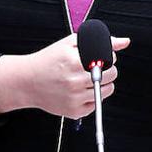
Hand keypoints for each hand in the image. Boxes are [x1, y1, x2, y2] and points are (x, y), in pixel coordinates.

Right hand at [0, 32, 130, 118]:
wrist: (27, 82)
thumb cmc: (48, 61)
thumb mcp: (69, 43)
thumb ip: (98, 41)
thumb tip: (124, 41)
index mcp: (74, 61)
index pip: (109, 58)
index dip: (107, 55)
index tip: (99, 56)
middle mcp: (75, 81)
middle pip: (112, 74)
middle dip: (107, 68)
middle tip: (93, 67)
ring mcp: (75, 98)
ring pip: (108, 90)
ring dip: (103, 83)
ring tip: (87, 78)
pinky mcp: (75, 111)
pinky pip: (97, 104)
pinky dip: (93, 96)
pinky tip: (80, 90)